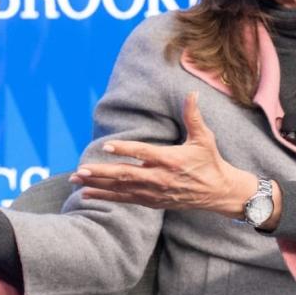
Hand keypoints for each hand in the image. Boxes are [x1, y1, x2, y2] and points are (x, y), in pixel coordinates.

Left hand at [71, 92, 257, 215]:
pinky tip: (87, 193)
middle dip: (101, 172)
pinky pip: (124, 199)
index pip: (144, 153)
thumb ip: (193, 116)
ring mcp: (154, 192)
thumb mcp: (204, 138)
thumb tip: (191, 93)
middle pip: (125, 175)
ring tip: (76, 180)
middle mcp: (159, 178)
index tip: (107, 146)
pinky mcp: (152, 201)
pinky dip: (105, 196)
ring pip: (121, 189)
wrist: (219, 193)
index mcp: (170, 160)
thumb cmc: (210, 162)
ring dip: (97, 184)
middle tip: (80, 170)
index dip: (125, 150)